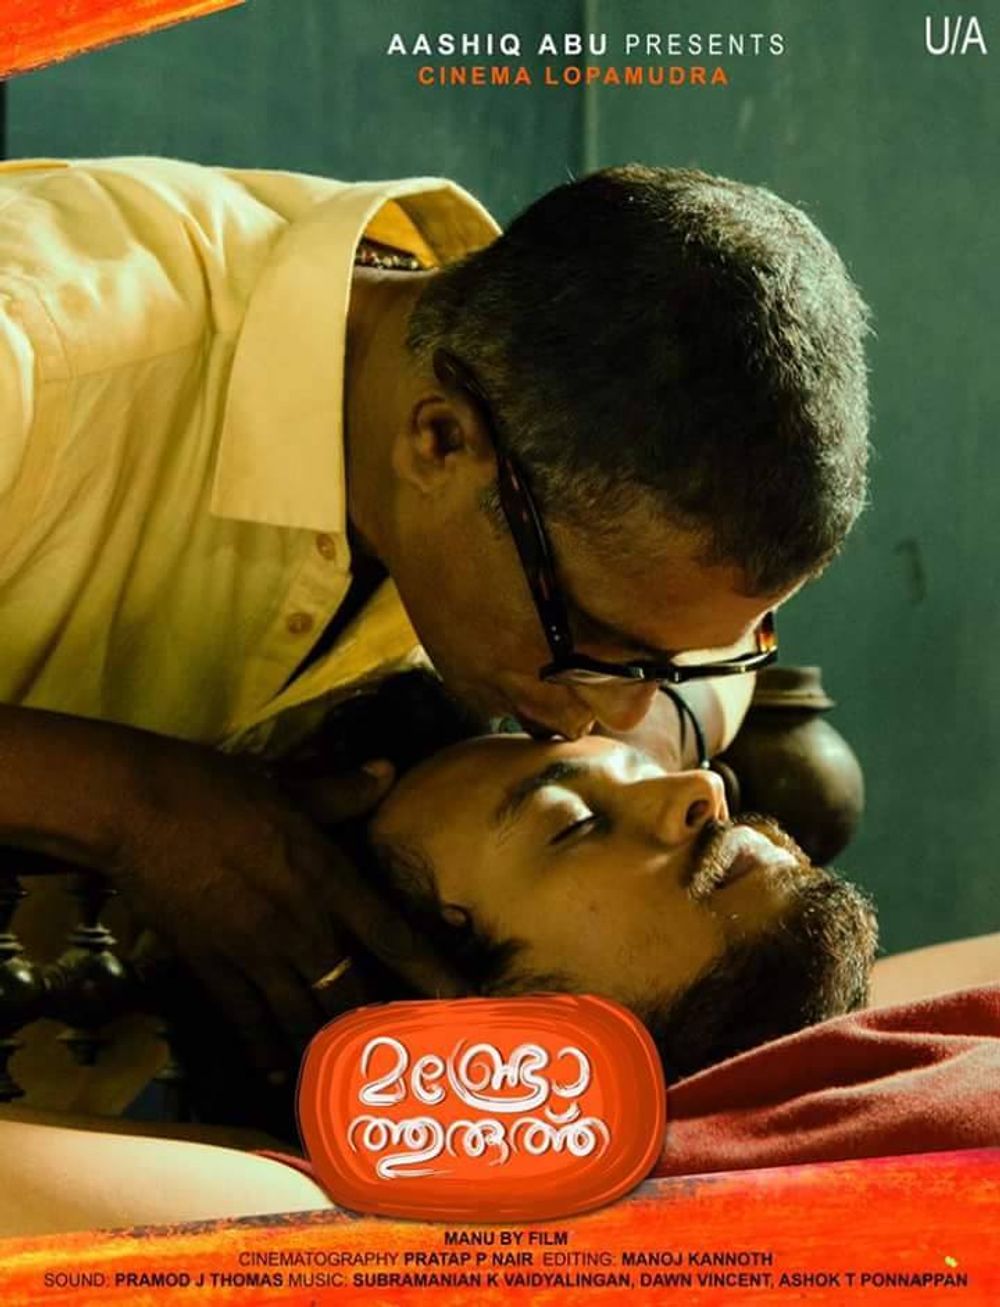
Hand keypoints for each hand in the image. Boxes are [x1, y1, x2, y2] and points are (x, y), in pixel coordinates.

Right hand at [113, 735, 466, 1075]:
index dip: (429, 973)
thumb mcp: (289, 786)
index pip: (391, 935)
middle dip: (380, 1026)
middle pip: (351, 991)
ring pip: (302, 1016)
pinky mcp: (210, 966)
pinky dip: (265, 1049)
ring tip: (354, 1079)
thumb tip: (386, 771)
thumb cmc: (217, 789)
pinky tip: (281, 1072)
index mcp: (327, 877)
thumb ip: (342, 791)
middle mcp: (299, 925)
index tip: (460, 1003)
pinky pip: (246, 1019)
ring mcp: (254, 952)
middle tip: (408, 1056)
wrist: (139, 811)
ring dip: (328, 1049)